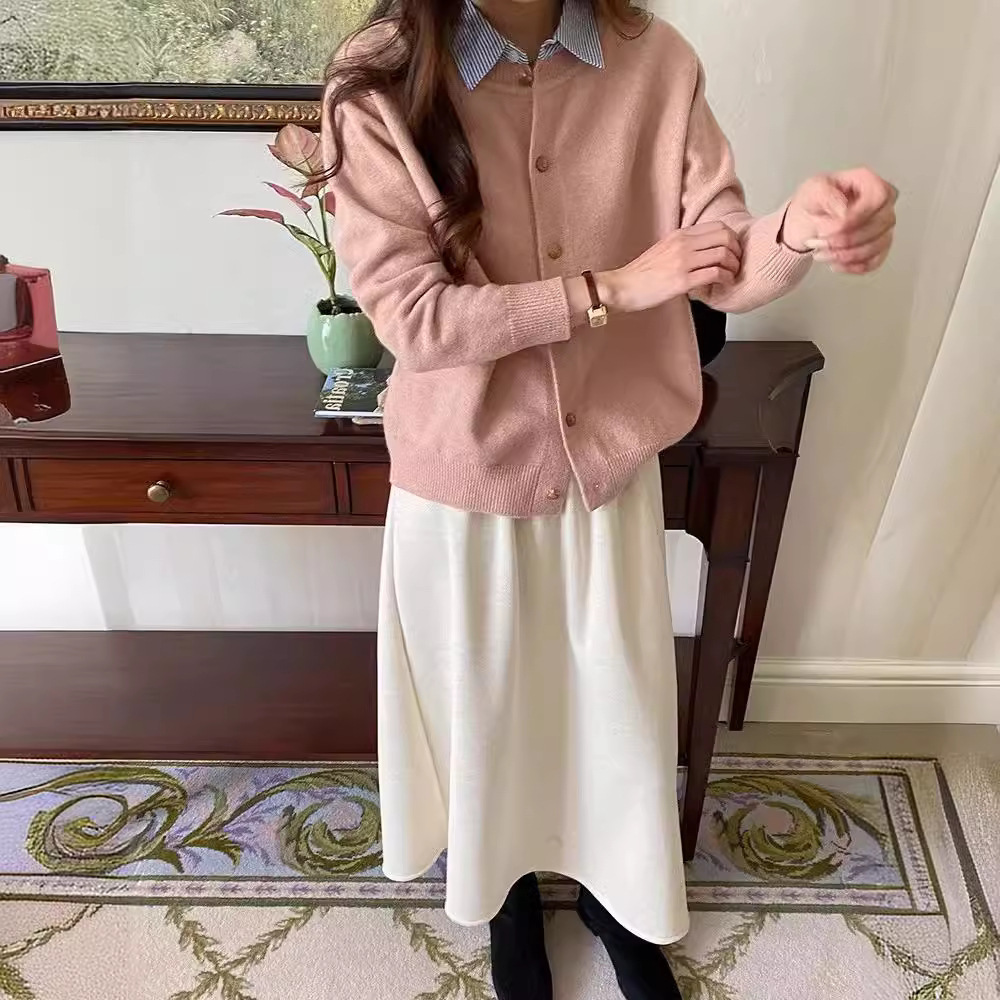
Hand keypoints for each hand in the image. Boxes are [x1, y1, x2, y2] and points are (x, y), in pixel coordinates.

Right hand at [601, 222, 741, 312]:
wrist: (621, 287)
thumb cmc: (641, 275)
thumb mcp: (664, 251)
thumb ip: (683, 247)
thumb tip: (702, 251)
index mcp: (680, 235)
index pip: (718, 227)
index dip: (732, 239)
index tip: (732, 252)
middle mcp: (683, 244)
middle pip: (725, 237)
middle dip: (737, 252)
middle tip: (736, 265)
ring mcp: (683, 261)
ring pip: (723, 254)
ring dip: (733, 267)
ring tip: (730, 276)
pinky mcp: (682, 280)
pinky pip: (714, 274)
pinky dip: (725, 279)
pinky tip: (723, 285)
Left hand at [783, 168, 897, 274]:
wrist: (807, 221)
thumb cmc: (814, 201)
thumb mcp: (813, 190)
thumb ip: (827, 196)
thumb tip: (844, 212)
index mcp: (869, 182)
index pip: (878, 197)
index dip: (856, 217)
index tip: (829, 229)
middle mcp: (883, 203)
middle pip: (881, 224)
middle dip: (845, 239)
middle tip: (818, 242)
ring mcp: (884, 226)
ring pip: (878, 245)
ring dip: (846, 255)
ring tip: (820, 254)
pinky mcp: (879, 247)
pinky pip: (874, 261)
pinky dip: (853, 267)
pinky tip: (834, 265)